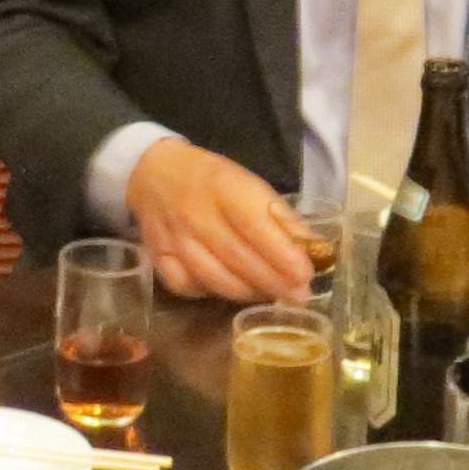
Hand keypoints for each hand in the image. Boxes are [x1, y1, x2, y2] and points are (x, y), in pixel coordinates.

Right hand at [126, 139, 319, 303]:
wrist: (154, 174)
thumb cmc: (212, 179)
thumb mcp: (248, 182)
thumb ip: (279, 216)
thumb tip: (314, 248)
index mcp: (223, 186)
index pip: (255, 226)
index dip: (282, 254)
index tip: (306, 275)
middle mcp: (195, 214)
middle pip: (238, 258)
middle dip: (274, 281)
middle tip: (299, 295)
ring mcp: (174, 240)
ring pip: (216, 279)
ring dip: (251, 292)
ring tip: (275, 295)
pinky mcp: (160, 259)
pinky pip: (190, 287)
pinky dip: (215, 294)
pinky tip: (235, 291)